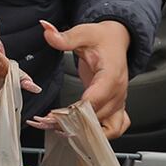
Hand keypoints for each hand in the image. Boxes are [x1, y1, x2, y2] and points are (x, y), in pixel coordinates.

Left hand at [38, 19, 132, 138]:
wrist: (117, 40)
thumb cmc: (102, 39)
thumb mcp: (83, 33)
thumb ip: (64, 37)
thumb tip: (47, 31)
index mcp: (111, 76)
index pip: (95, 100)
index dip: (74, 110)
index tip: (54, 114)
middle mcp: (118, 93)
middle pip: (96, 117)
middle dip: (71, 123)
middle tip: (46, 123)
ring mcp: (119, 102)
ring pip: (107, 129)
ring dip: (85, 134)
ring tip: (59, 130)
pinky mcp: (116, 108)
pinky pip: (114, 129)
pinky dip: (99, 135)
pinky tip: (79, 133)